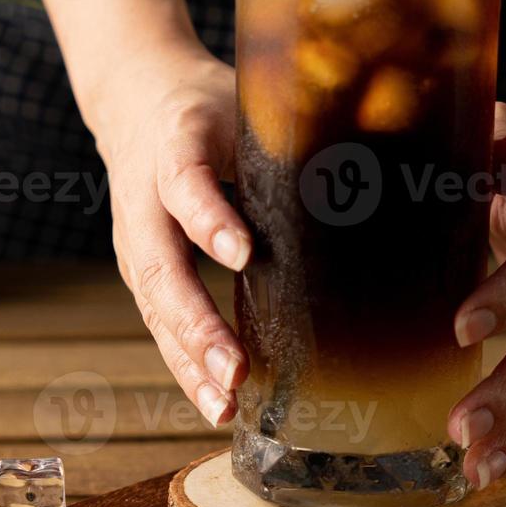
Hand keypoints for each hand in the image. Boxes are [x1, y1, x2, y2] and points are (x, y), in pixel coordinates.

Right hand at [93, 44, 251, 426]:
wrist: (133, 102)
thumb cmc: (207, 109)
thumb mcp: (243, 105)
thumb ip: (286, 139)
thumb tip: (372, 177)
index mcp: (175, 147)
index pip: (186, 183)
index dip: (210, 220)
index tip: (243, 253)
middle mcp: (143, 202)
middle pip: (161, 267)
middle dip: (197, 324)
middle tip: (235, 370)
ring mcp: (135, 243)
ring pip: (155, 308)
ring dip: (189, 360)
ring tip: (224, 404)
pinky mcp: (141, 271)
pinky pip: (159, 323)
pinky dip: (187, 365)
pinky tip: (218, 402)